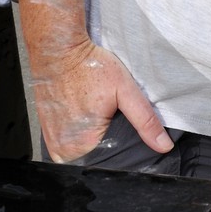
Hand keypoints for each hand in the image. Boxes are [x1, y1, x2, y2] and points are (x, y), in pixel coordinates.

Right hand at [29, 35, 172, 161]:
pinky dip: (78, 134)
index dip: (124, 150)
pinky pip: (68, 144)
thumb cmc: (89, 67)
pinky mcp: (47, 133)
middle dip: (108, 144)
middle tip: (110, 117)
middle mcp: (64, 150)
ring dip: (92, 140)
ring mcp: (52, 143)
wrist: (57, 50)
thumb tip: (163, 147)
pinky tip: (84, 116)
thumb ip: (145, 120)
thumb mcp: (124, 90)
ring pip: (82, 153)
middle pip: (96, 158)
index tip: (124, 130)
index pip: (112, 161)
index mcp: (84, 145)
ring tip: (96, 115)